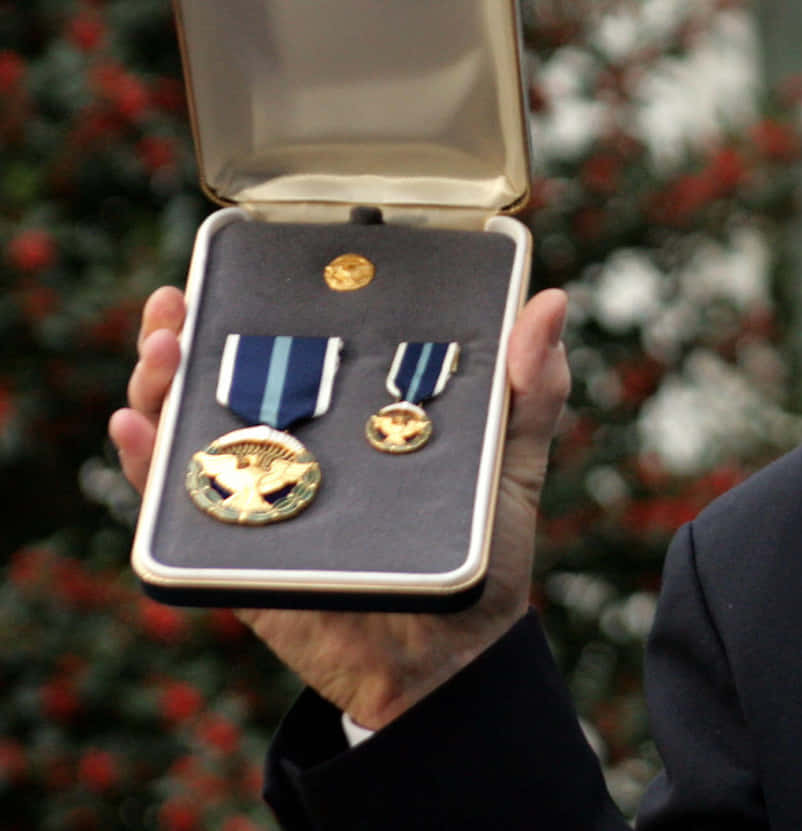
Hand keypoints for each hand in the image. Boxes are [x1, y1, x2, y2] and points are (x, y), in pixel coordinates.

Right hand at [109, 283, 571, 730]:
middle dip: (190, 326)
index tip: (248, 256)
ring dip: (160, 380)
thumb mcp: (515, 457)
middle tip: (182, 298)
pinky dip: (146, 464)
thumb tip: (552, 302)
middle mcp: (302, 438)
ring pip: (190, 426)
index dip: (264, 296)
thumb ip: (531, 385)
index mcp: (358, 407)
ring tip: (163, 349)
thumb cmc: (484, 548)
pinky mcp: (237, 545)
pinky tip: (138, 429)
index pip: (300, 338)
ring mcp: (264, 488)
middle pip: (228, 371)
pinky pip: (174, 504)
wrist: (454, 653)